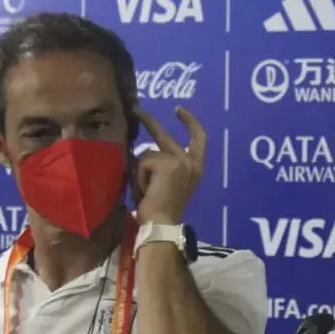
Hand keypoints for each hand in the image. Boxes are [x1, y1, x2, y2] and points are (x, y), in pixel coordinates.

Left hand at [132, 106, 206, 224]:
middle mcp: (192, 162)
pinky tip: (145, 191)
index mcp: (196, 169)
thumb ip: (162, 165)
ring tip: (144, 191)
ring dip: (140, 172)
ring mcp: (180, 161)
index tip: (179, 111)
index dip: (191, 122)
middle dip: (148, 120)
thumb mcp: (167, 182)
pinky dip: (139, 177)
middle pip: (165, 135)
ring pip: (147, 154)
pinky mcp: (167, 163)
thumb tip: (141, 150)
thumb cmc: (162, 210)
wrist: (162, 224)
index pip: (199, 139)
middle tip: (135, 109)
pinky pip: (142, 163)